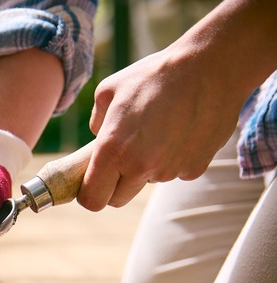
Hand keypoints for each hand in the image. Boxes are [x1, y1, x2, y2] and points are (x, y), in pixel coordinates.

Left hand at [79, 0, 276, 210]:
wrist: (210, 67)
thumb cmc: (154, 75)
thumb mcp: (108, 91)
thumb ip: (96, 123)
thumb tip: (98, 140)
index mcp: (112, 149)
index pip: (92, 199)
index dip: (89, 194)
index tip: (92, 182)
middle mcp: (140, 166)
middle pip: (117, 200)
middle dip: (113, 185)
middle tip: (121, 156)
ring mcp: (170, 170)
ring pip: (147, 182)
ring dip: (146, 167)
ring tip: (157, 130)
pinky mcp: (195, 169)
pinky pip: (174, 172)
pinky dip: (172, 159)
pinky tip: (179, 131)